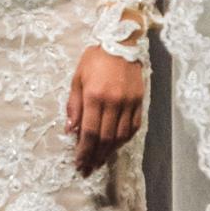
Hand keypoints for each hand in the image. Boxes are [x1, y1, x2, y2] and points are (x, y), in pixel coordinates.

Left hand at [67, 47, 143, 175]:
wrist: (121, 42)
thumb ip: (74, 106)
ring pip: (120, 136)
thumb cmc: (95, 59)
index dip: (84, 151)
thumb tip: (70, 130)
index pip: (88, 132)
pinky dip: (124, 139)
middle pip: (105, 138)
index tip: (79, 164)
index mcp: (94, 96)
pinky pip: (133, 127)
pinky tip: (116, 145)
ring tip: (100, 160)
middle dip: (95, 156)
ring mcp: (129, 102)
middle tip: (88, 168)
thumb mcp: (77, 78)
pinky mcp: (139, 101)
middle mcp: (113, 102)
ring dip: (110, 151)